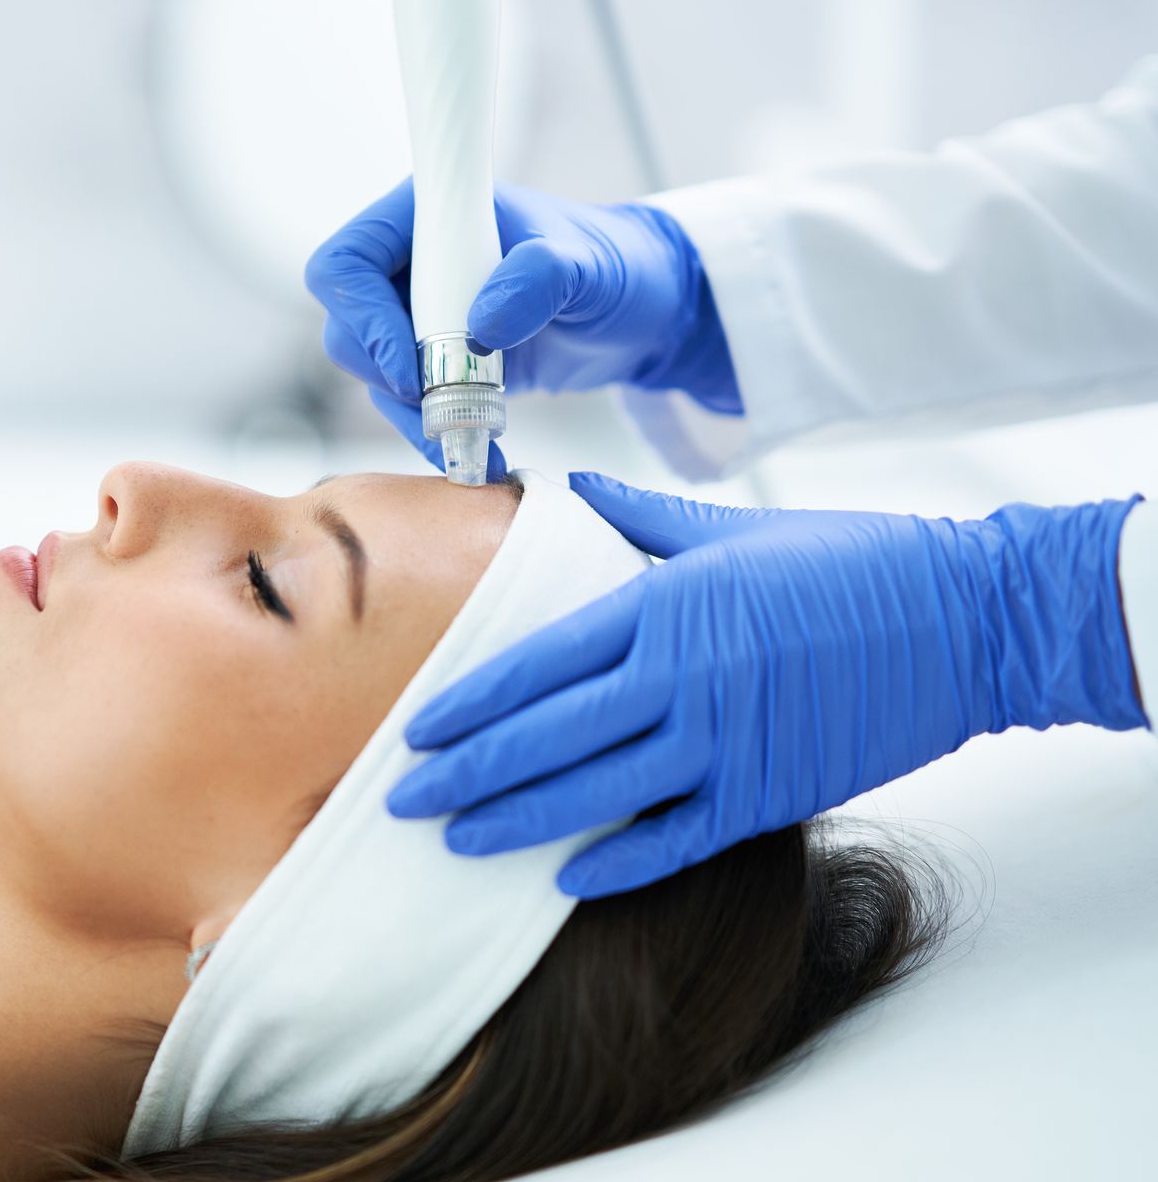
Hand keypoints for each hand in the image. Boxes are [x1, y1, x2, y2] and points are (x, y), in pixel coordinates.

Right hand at [304, 180, 741, 472]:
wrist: (640, 312)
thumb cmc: (616, 266)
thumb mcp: (588, 267)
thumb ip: (540, 279)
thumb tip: (480, 325)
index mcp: (431, 217)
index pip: (349, 262)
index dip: (364, 319)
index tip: (413, 369)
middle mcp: (411, 262)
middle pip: (349, 327)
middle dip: (391, 375)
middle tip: (447, 408)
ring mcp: (420, 314)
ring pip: (373, 373)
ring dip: (413, 413)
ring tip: (475, 439)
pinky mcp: (436, 360)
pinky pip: (407, 403)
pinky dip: (434, 431)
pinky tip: (476, 450)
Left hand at [388, 474, 1147, 896]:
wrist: (969, 619)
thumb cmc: (849, 561)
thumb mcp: (732, 526)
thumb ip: (638, 518)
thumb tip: (567, 490)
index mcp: (662, 606)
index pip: (536, 663)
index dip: (469, 703)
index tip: (417, 731)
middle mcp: (681, 680)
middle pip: (546, 736)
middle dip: (466, 773)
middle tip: (402, 799)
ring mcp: (725, 744)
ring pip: (596, 795)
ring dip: (518, 822)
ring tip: (456, 840)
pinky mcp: (770, 793)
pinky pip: (677, 839)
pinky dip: (620, 864)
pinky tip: (567, 881)